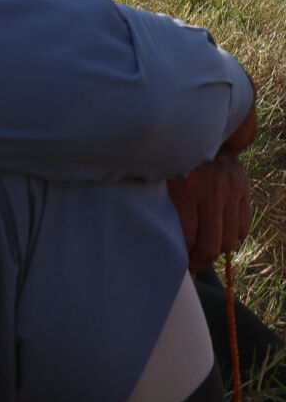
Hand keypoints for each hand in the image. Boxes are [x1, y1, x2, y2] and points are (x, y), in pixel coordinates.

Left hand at [168, 152, 253, 269]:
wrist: (201, 134)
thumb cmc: (169, 163)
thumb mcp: (157, 181)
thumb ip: (160, 209)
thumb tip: (161, 245)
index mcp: (185, 189)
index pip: (189, 238)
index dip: (184, 257)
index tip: (178, 265)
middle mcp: (212, 190)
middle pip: (212, 243)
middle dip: (201, 261)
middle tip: (192, 266)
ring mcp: (231, 190)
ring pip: (230, 238)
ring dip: (217, 251)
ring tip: (203, 252)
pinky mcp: (243, 190)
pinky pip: (243, 227)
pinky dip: (232, 237)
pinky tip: (219, 236)